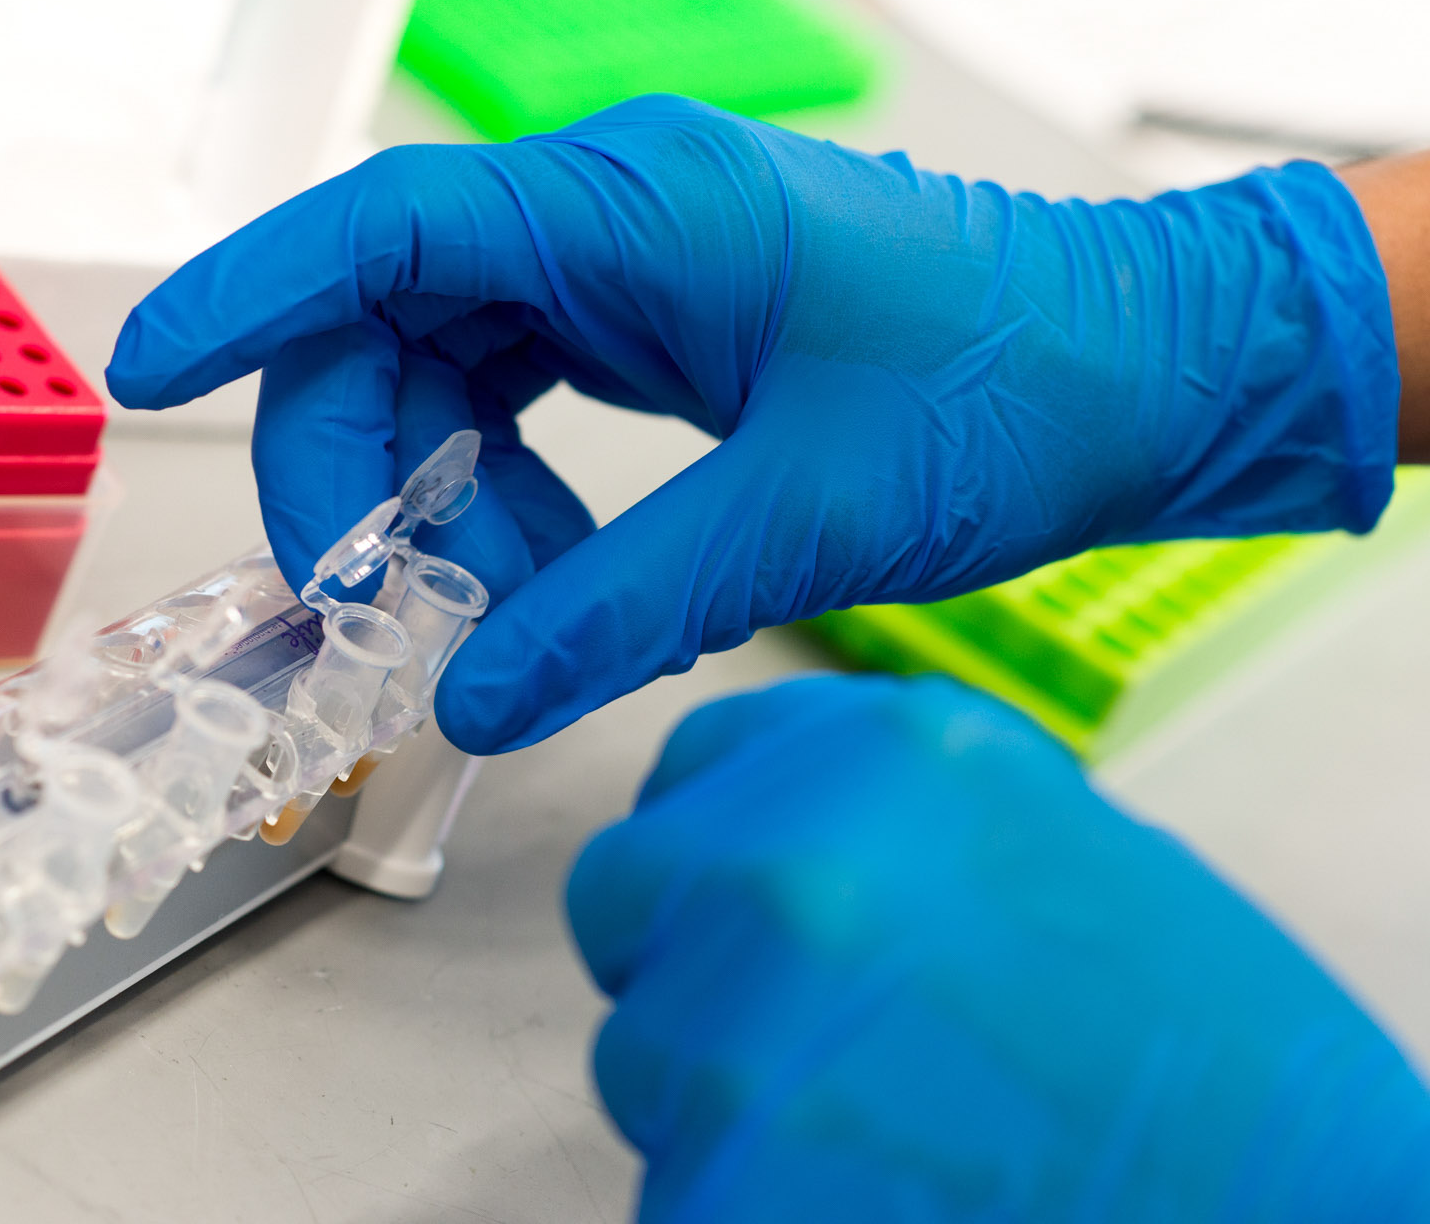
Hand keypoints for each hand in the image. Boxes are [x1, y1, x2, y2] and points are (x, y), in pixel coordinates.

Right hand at [108, 96, 1395, 753]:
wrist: (1143, 366)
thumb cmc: (1012, 390)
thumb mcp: (808, 519)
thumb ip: (624, 606)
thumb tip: (477, 696)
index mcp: (638, 209)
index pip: (388, 228)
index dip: (251, 296)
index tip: (148, 368)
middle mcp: (611, 216)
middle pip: (390, 318)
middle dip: (354, 466)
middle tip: (371, 605)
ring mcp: (628, 266)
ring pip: (442, 367)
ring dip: (435, 495)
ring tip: (504, 605)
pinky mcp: (652, 321)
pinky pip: (512, 396)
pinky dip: (499, 489)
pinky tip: (548, 568)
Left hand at [567, 674, 1429, 1221]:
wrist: (1303, 1223)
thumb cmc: (1210, 1067)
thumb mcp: (1044, 845)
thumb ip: (880, 819)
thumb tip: (767, 833)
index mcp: (885, 751)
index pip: (690, 770)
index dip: (716, 854)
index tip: (745, 907)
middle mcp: (791, 861)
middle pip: (625, 900)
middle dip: (690, 969)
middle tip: (811, 1045)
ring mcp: (741, 1023)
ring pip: (642, 1063)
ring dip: (726, 1107)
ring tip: (887, 1139)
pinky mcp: (717, 1186)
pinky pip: (673, 1190)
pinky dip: (741, 1209)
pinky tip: (871, 1208)